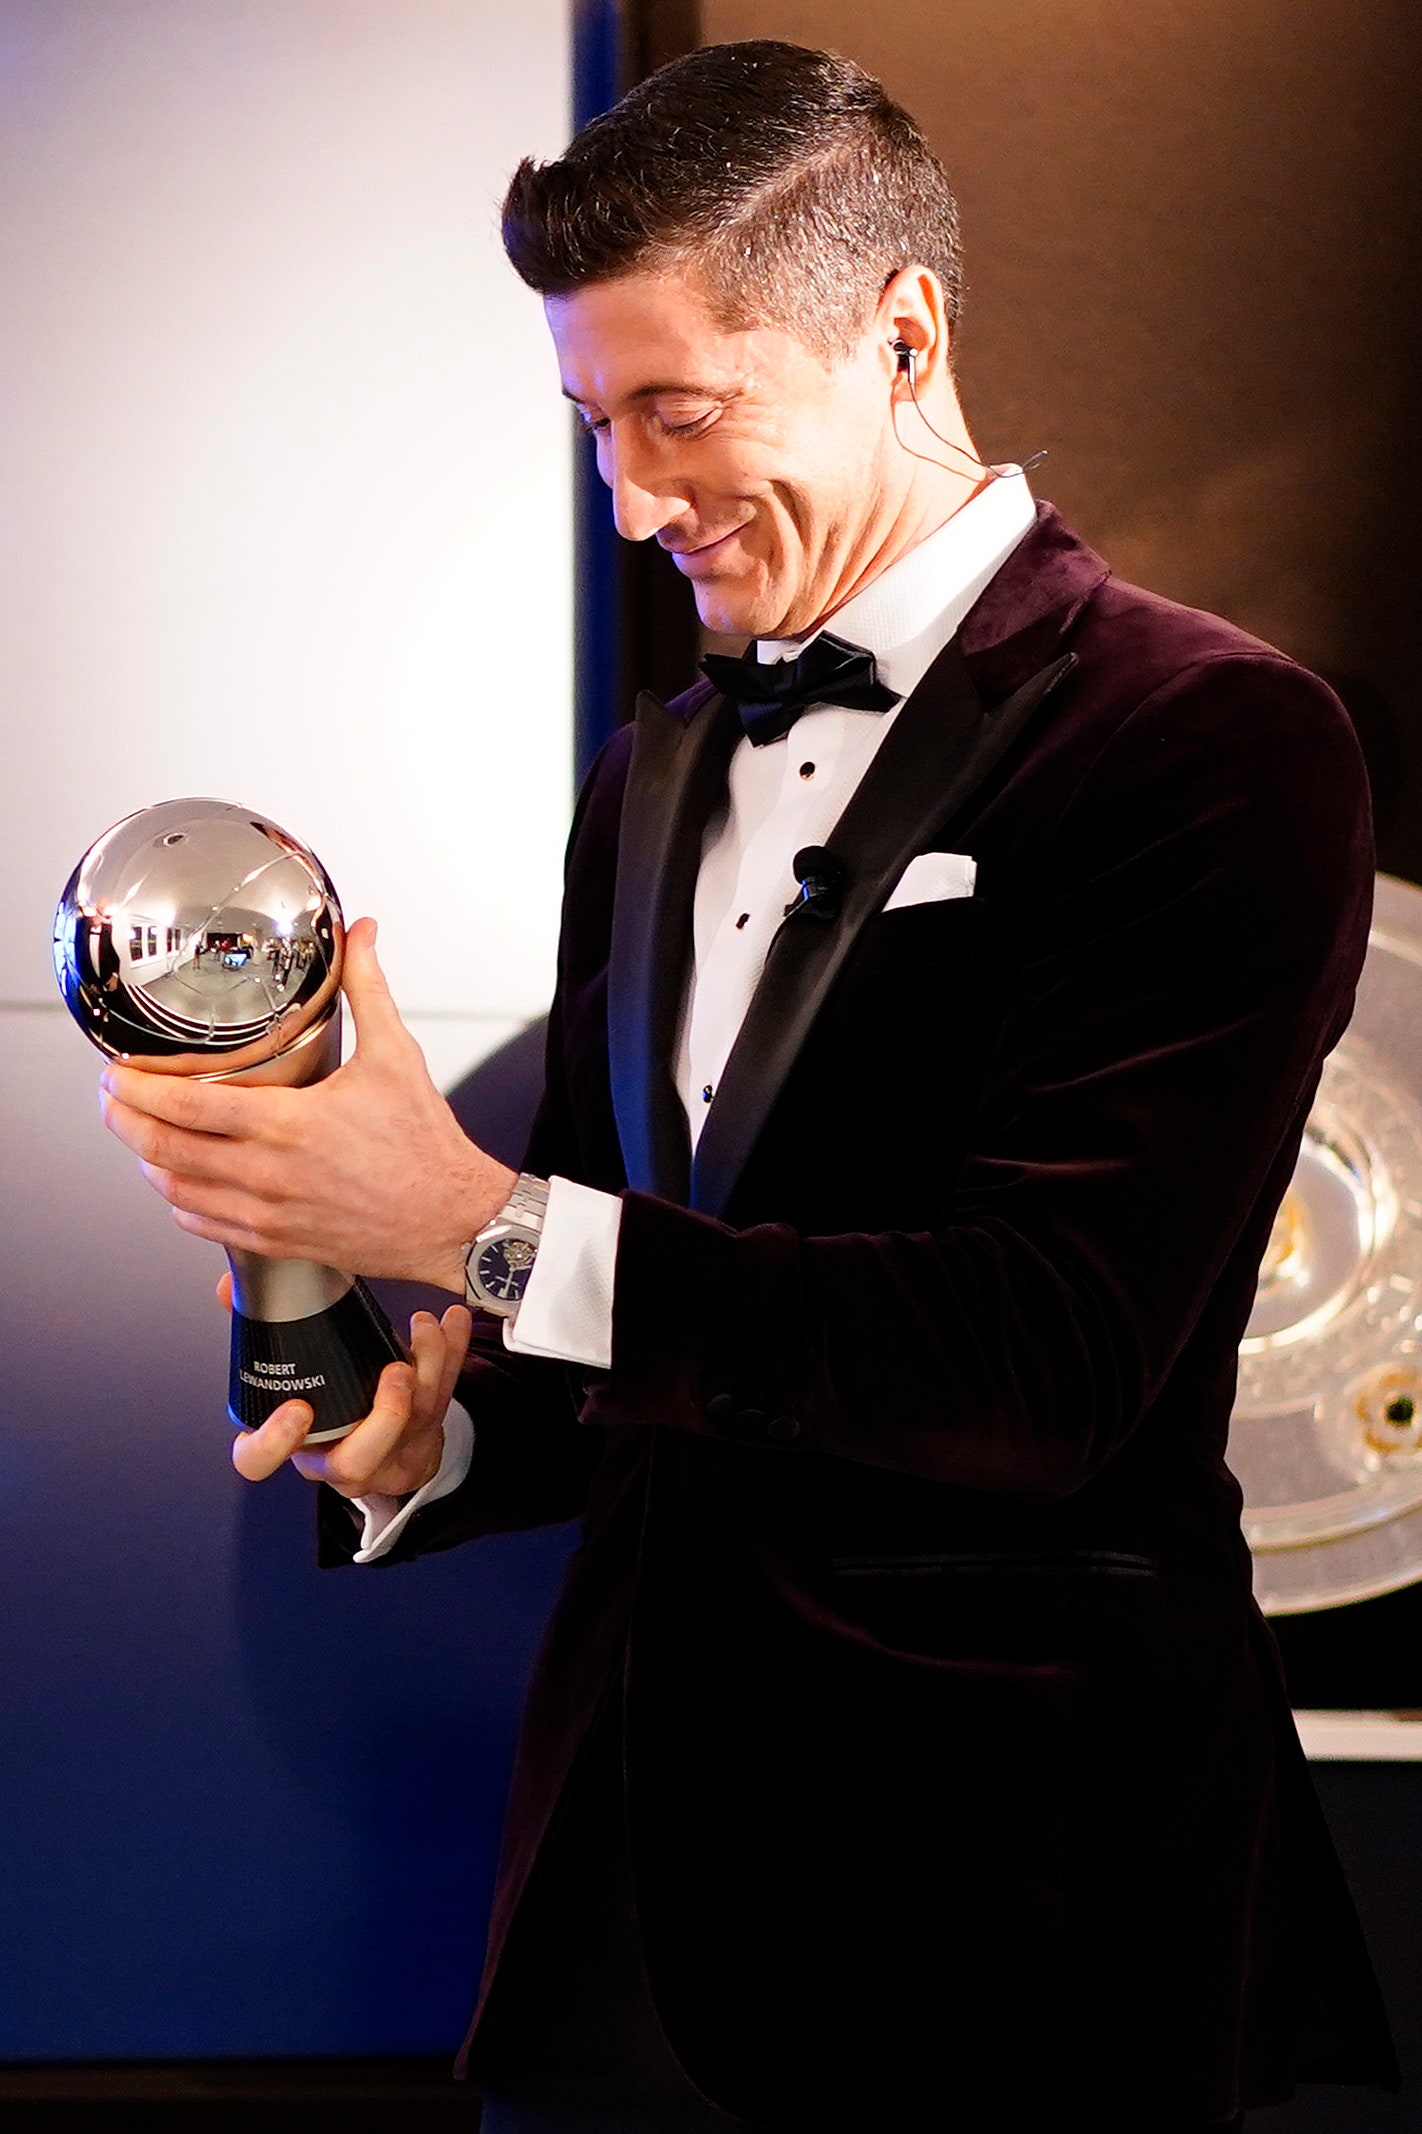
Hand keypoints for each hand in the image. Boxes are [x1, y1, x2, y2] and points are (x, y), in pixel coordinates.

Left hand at [99, 917, 515, 1291]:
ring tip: (140, 1134)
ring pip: (176, 1192)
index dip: (136, 1088)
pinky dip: (180, 1203)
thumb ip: (368, 987)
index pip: (185, 1105)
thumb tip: (361, 935)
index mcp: (288, 1124)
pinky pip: (205, 1225)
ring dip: (147, 1161)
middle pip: (164, 1149)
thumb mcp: (396, 1056)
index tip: (117, 1072)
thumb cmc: (426, 1147)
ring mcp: (268, 1214)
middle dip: (124, 1122)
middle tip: (112, 1099)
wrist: (452, 1219)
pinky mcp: (277, 1241)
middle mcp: (269, 1174)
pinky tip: (181, 1181)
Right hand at [222, 1273, 473, 1495]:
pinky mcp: (426, 1440)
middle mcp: (337, 1460)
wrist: (384, 1437)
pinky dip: (453, 1356)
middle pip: (355, 1462)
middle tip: (395, 1372)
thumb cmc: (331, 1398)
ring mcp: (388, 1457)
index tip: (297, 1409)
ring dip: (429, 1369)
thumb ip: (262, 1328)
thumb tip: (230, 1286)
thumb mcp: (295, 1369)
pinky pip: (446, 1401)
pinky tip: (454, 1321)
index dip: (273, 1442)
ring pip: (414, 1426)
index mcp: (294, 1443)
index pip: (257, 1460)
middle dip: (383, 1417)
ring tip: (425, 1327)